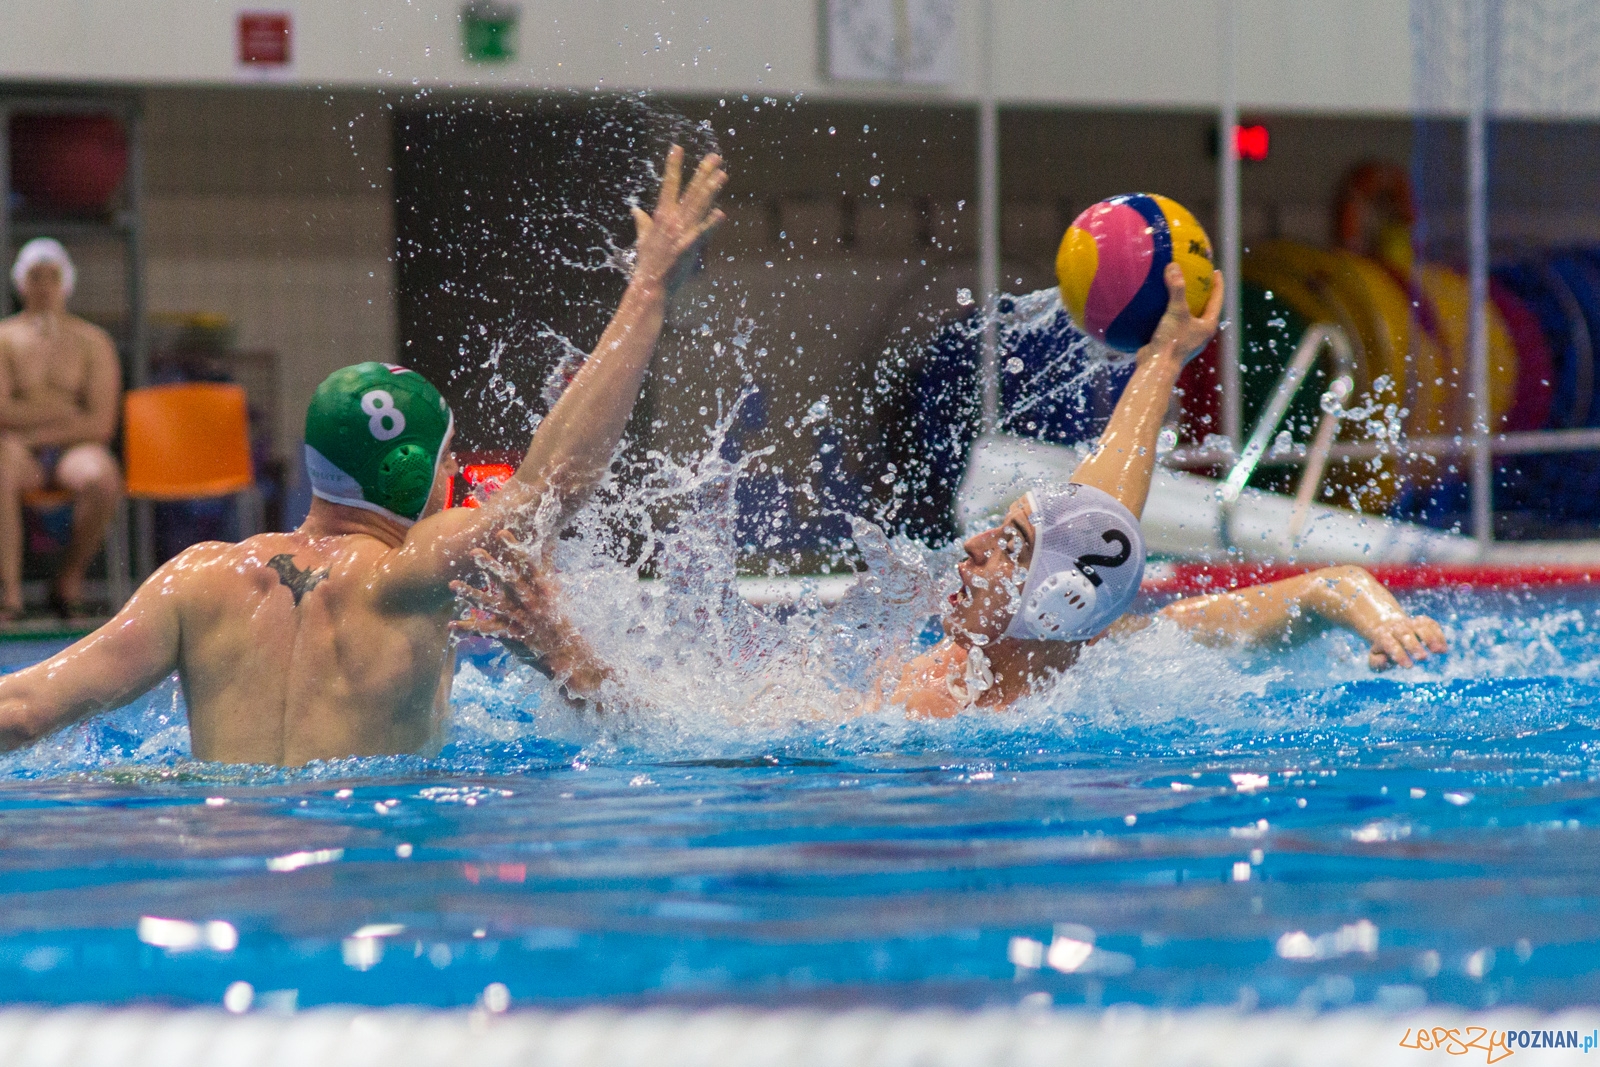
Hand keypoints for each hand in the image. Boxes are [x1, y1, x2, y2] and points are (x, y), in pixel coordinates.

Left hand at [450, 530, 610, 694]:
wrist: (568, 656)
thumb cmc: (562, 625)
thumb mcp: (556, 597)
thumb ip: (544, 574)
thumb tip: (546, 547)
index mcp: (543, 591)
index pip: (529, 565)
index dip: (515, 549)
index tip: (502, 533)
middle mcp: (531, 603)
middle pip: (508, 581)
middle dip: (491, 566)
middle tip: (474, 553)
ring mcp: (520, 620)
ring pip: (491, 604)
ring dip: (470, 594)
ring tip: (452, 585)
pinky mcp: (512, 636)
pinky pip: (487, 631)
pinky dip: (468, 628)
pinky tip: (452, 625)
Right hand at [630, 145, 727, 290]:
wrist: (650, 286)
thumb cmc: (648, 264)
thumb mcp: (643, 240)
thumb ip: (642, 223)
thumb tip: (635, 209)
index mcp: (661, 216)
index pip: (668, 184)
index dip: (673, 166)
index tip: (677, 148)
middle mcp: (672, 220)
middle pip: (690, 191)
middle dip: (702, 172)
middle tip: (715, 156)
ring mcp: (681, 233)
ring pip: (699, 206)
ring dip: (711, 189)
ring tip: (722, 174)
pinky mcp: (689, 247)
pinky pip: (702, 232)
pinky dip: (711, 223)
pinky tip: (720, 213)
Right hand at [1140, 263, 1222, 365]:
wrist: (1156, 368)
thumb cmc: (1172, 342)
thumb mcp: (1176, 312)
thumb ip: (1176, 289)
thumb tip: (1173, 266)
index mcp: (1208, 326)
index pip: (1217, 300)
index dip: (1217, 285)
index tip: (1216, 271)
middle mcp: (1199, 333)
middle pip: (1205, 308)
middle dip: (1202, 294)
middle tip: (1197, 278)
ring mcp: (1186, 339)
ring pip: (1188, 317)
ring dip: (1184, 303)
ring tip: (1177, 289)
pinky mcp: (1171, 343)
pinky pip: (1172, 323)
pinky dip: (1167, 313)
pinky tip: (1156, 306)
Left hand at [1364, 613, 1447, 670]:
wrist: (1388, 627)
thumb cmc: (1383, 649)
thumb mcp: (1374, 657)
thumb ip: (1376, 662)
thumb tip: (1385, 659)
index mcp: (1383, 637)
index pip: (1389, 644)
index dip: (1399, 654)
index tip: (1409, 666)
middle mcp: (1397, 628)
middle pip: (1405, 633)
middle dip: (1414, 645)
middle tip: (1423, 658)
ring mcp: (1410, 623)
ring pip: (1420, 626)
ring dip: (1430, 637)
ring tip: (1438, 651)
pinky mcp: (1422, 621)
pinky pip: (1431, 624)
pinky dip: (1439, 634)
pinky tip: (1444, 648)